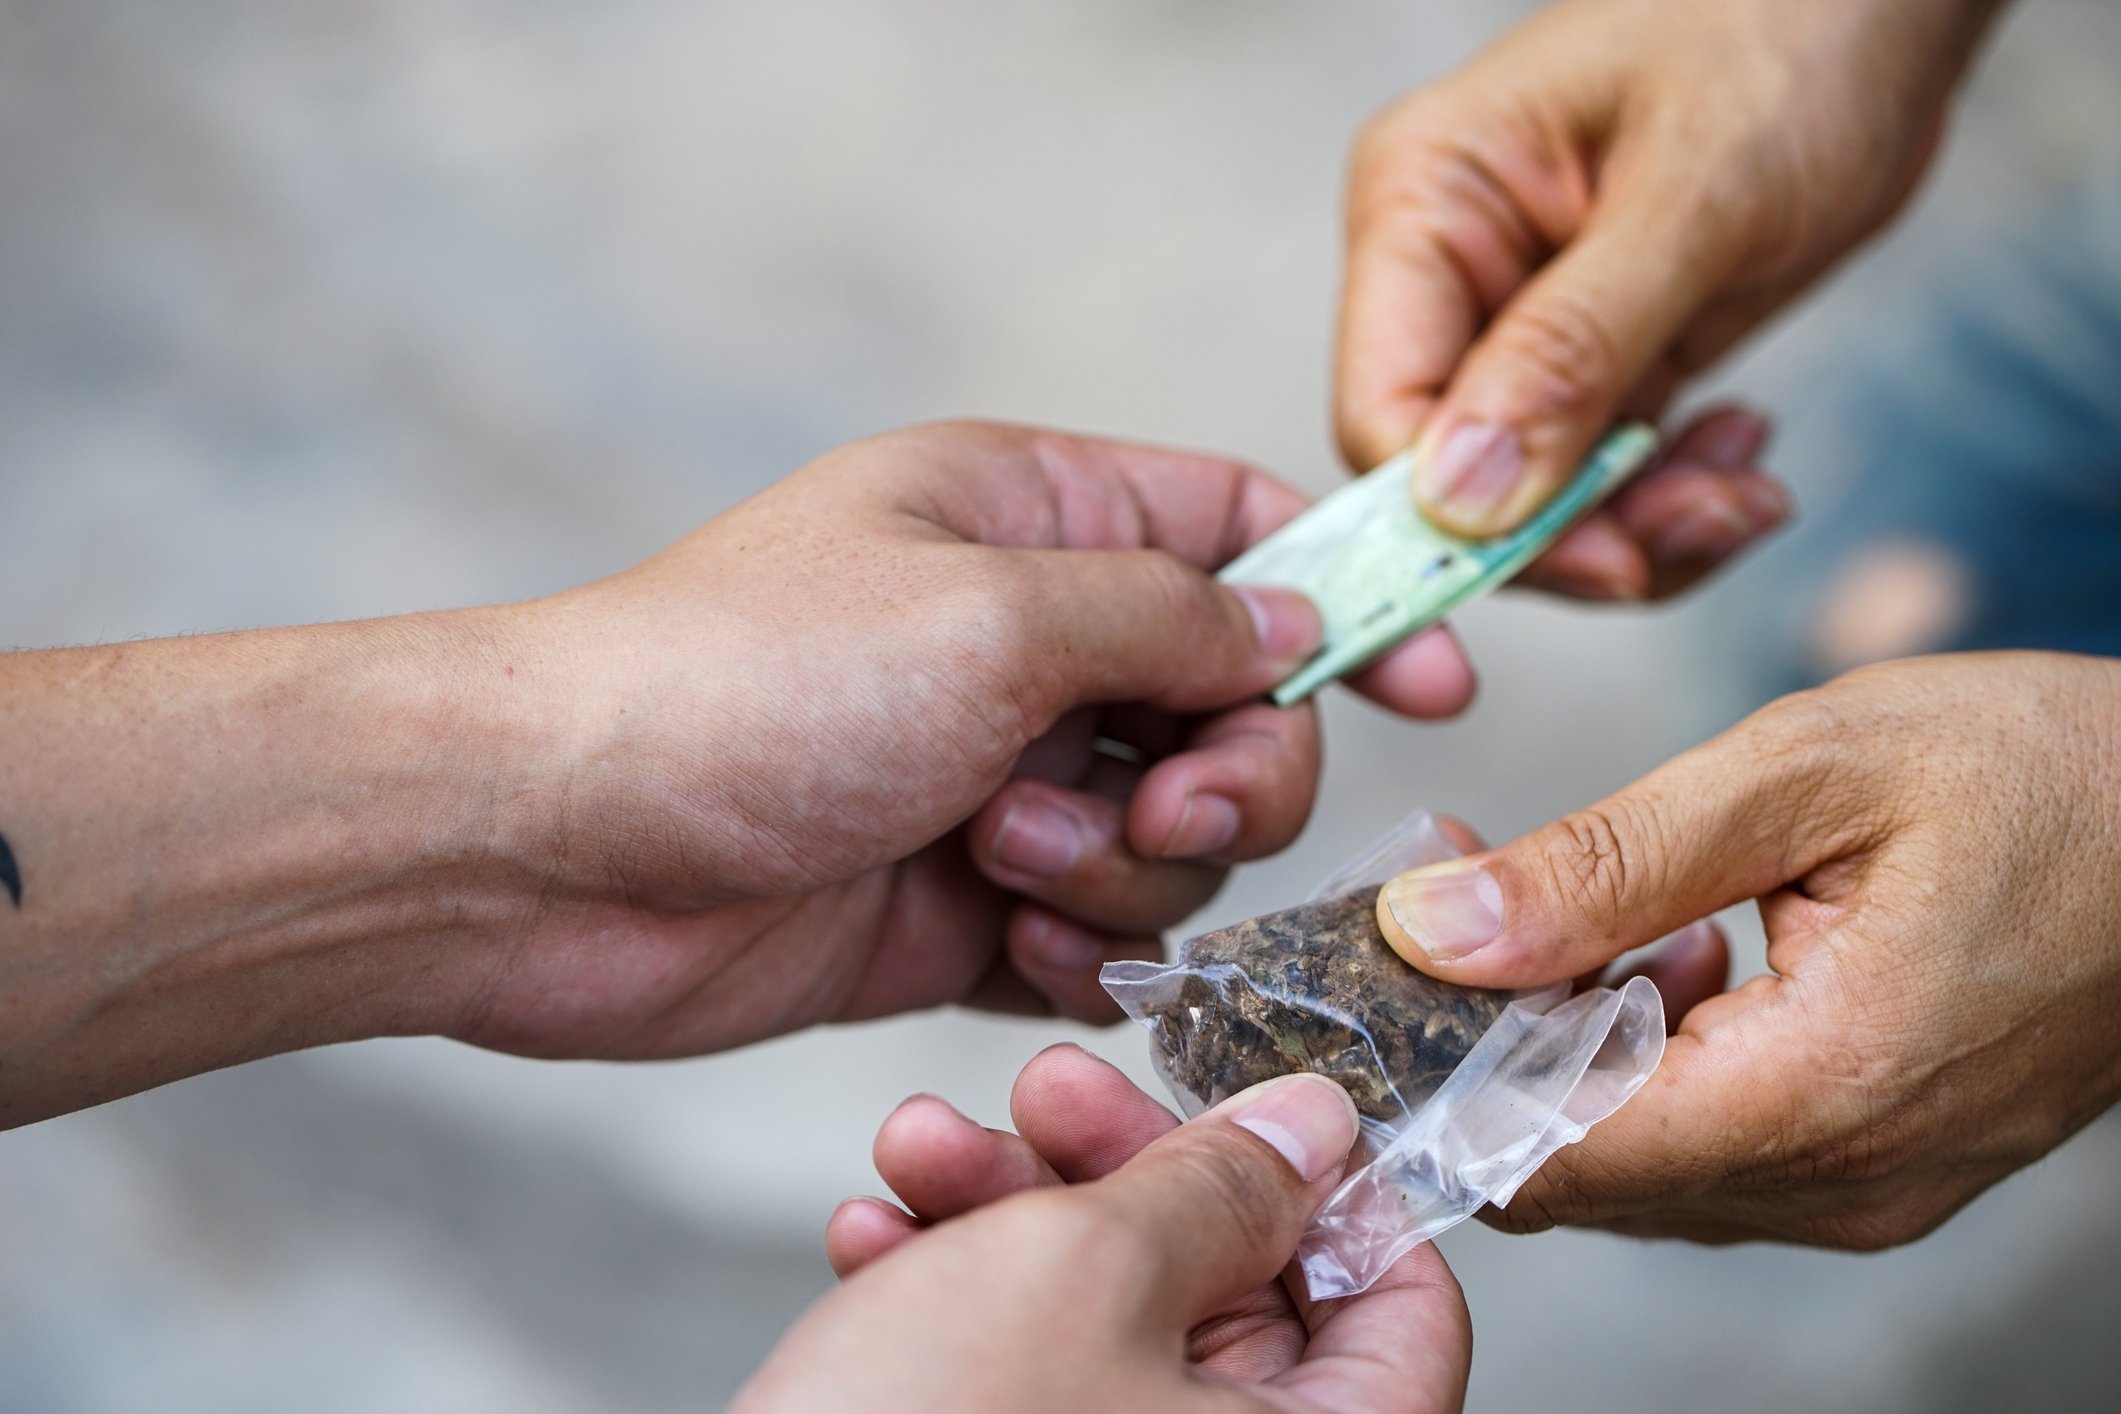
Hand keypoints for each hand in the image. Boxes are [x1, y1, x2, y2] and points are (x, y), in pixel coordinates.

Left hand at [465, 422, 1471, 1057]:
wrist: (550, 852)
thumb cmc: (743, 685)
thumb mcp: (990, 611)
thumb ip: (1170, 614)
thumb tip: (1293, 621)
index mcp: (1027, 517)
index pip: (1239, 529)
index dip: (1352, 596)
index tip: (1438, 683)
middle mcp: (1021, 642)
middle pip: (1236, 703)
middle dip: (1223, 768)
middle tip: (1145, 794)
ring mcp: (995, 776)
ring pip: (1177, 833)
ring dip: (1123, 862)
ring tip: (999, 861)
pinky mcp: (961, 902)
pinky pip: (1100, 931)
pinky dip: (1079, 947)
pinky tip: (999, 943)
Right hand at [739, 1046, 1470, 1411]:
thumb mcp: (1083, 1272)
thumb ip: (1215, 1185)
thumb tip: (1313, 1128)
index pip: (1405, 1312)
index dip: (1332, 1189)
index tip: (1246, 1108)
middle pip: (1237, 1294)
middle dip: (1117, 1169)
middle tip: (1043, 1090)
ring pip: (1111, 1322)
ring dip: (1009, 1212)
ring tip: (916, 1149)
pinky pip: (1028, 1381)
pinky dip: (958, 1297)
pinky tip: (876, 1239)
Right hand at [1335, 0, 2004, 596]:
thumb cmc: (1790, 31)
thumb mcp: (1695, 195)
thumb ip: (1573, 347)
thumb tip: (1460, 495)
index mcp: (1425, 204)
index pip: (1382, 408)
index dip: (1464, 515)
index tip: (1596, 559)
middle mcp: (1451, 273)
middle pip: (1454, 477)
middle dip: (1578, 530)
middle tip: (1705, 523)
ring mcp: (1518, 322)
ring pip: (1530, 498)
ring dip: (1641, 526)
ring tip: (1746, 492)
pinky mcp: (1592, 358)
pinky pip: (1599, 478)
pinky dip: (1670, 499)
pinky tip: (1742, 454)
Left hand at [1372, 652, 2120, 1247]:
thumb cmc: (2045, 773)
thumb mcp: (1808, 767)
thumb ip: (1606, 860)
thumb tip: (1432, 929)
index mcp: (1819, 1093)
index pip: (1545, 1157)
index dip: (1433, 1080)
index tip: (1370, 986)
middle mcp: (1843, 1181)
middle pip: (1577, 1167)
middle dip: (1486, 1046)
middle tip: (1456, 906)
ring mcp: (1870, 1188)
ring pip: (1638, 1160)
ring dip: (1569, 1046)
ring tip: (1571, 906)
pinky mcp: (1884, 1163)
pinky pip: (1714, 1144)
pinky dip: (1654, 1058)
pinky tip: (1675, 946)